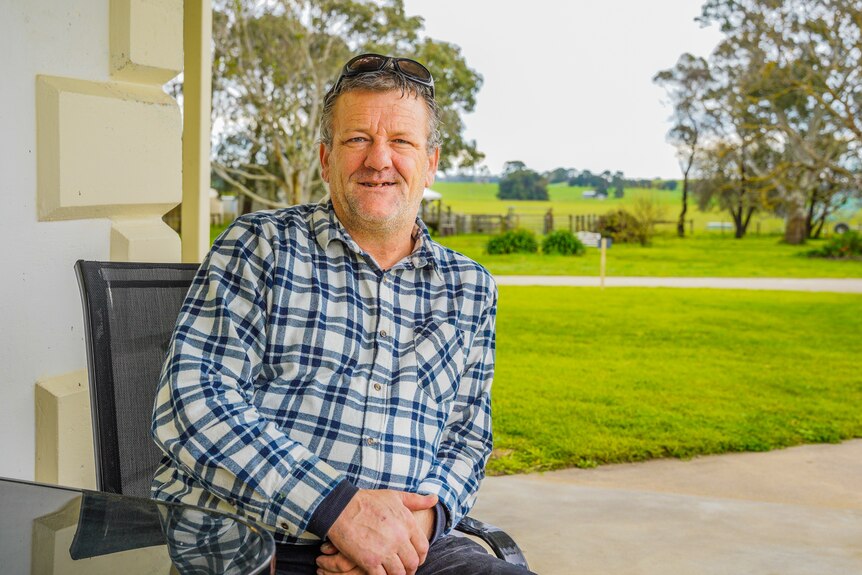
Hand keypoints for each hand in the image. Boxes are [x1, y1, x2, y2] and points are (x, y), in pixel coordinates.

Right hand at [321, 490, 436, 574]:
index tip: (416, 558)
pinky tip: (381, 574)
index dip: (421, 556)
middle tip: (405, 570)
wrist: (341, 507)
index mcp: (407, 523)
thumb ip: (417, 500)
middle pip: (413, 563)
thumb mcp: (394, 496)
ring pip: (400, 573)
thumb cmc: (367, 501)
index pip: (423, 547)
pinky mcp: (369, 561)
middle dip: (411, 569)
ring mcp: (385, 551)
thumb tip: (434, 498)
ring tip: (394, 573)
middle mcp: (399, 538)